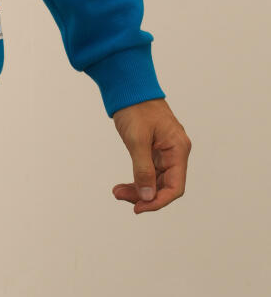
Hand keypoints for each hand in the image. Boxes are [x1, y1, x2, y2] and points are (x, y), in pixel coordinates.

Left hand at [111, 98, 190, 214]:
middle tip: (119, 196)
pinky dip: (137, 179)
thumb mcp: (137, 139)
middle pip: (165, 186)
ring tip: (117, 192)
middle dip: (144, 195)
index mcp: (178, 149)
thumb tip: (147, 196)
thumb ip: (143, 169)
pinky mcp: (154, 150)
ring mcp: (165, 152)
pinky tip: (124, 186)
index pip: (175, 186)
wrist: (128, 87)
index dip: (158, 201)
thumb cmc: (135, 108)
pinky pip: (149, 172)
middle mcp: (175, 152)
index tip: (138, 208)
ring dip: (138, 189)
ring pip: (155, 180)